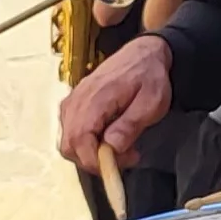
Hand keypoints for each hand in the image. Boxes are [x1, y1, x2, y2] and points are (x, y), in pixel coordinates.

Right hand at [60, 35, 172, 166]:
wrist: (143, 54)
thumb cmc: (149, 75)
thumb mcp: (152, 102)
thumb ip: (131, 125)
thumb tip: (111, 147)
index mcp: (95, 98)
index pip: (80, 141)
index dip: (96, 162)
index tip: (118, 165)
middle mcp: (78, 100)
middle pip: (69, 146)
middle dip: (94, 161)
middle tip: (123, 157)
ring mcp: (73, 102)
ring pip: (69, 143)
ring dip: (91, 154)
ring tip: (119, 147)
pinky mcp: (75, 105)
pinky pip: (71, 133)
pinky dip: (87, 143)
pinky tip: (108, 138)